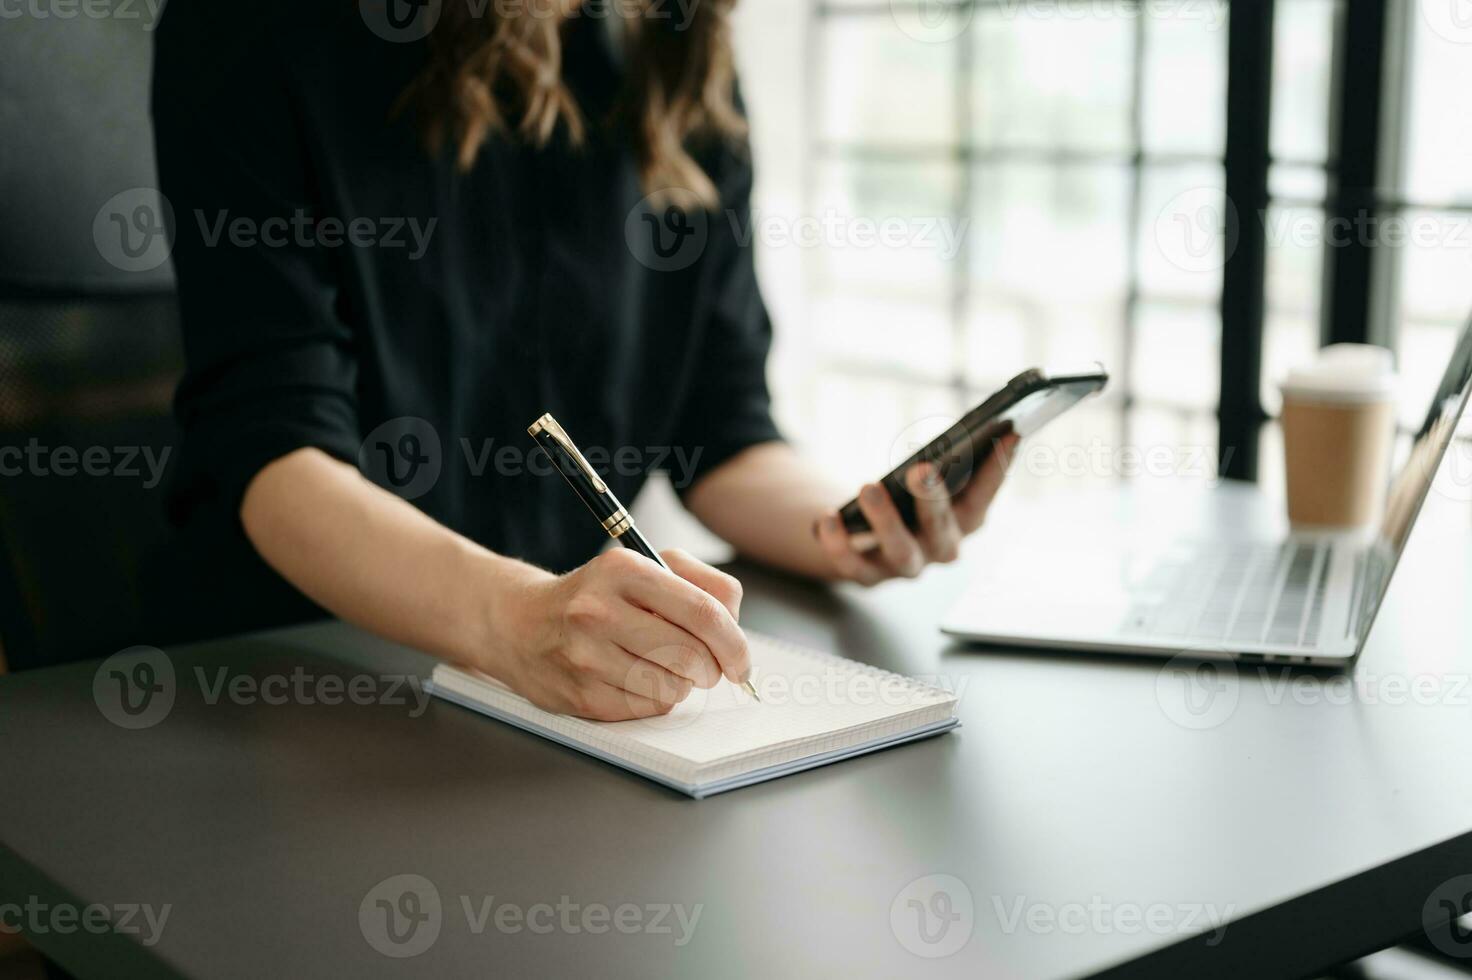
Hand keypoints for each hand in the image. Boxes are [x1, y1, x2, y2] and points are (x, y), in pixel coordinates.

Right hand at [493, 548, 749, 720]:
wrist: (521, 623)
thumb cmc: (596, 595)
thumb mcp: (646, 566)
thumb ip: (701, 583)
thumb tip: (735, 625)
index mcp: (624, 569)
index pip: (704, 612)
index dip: (734, 643)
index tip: (740, 660)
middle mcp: (599, 610)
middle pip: (692, 656)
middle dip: (711, 668)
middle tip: (706, 666)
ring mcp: (586, 656)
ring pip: (672, 688)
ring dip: (681, 684)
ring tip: (662, 666)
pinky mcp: (580, 695)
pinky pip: (646, 709)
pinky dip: (654, 699)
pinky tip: (636, 679)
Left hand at [815, 432, 1019, 584]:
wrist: (862, 538)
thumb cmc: (905, 497)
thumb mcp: (924, 479)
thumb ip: (942, 462)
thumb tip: (963, 429)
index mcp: (964, 522)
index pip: (984, 497)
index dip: (998, 470)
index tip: (1008, 433)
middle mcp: (941, 548)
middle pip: (941, 529)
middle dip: (933, 499)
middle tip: (921, 469)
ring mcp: (906, 566)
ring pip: (901, 551)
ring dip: (886, 521)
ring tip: (869, 488)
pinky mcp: (869, 576)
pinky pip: (853, 565)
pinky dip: (840, 543)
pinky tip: (828, 517)